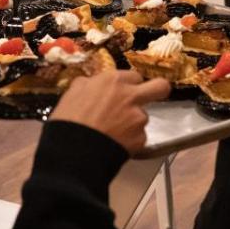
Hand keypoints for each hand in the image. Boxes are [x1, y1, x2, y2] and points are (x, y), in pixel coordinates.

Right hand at [51, 70, 169, 153]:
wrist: (73, 152)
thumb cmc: (68, 121)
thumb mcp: (72, 93)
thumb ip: (88, 84)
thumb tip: (91, 83)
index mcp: (113, 81)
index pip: (134, 76)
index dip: (128, 85)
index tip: (123, 91)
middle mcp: (130, 96)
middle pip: (160, 87)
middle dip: (158, 90)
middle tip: (149, 98)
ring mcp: (138, 118)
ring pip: (143, 116)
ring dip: (133, 122)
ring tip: (114, 132)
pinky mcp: (141, 139)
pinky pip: (139, 137)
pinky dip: (129, 141)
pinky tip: (115, 143)